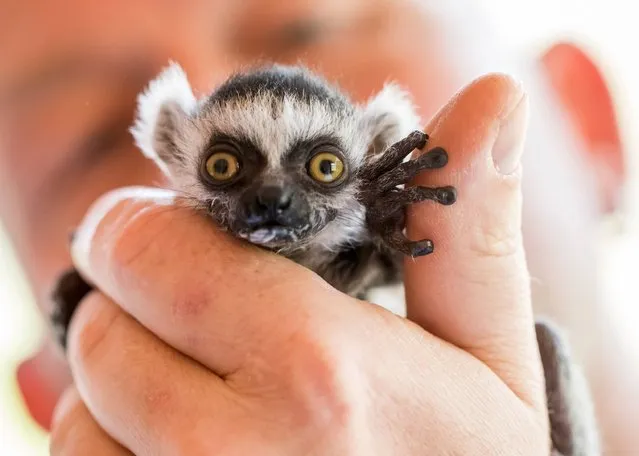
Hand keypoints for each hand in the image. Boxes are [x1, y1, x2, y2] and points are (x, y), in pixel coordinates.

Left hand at [50, 74, 549, 454]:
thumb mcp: (484, 352)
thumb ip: (465, 231)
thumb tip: (494, 98)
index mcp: (314, 369)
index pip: (146, 252)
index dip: (153, 232)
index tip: (189, 241)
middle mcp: (227, 451)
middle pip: (100, 329)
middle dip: (142, 306)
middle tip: (211, 322)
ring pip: (77, 411)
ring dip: (127, 386)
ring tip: (214, 399)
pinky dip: (117, 447)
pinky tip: (191, 451)